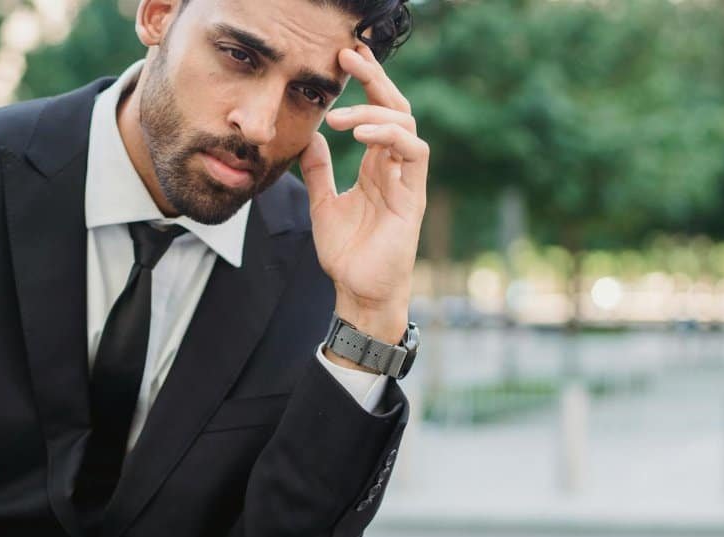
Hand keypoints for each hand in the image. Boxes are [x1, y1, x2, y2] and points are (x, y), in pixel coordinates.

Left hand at [301, 42, 427, 344]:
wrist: (358, 292)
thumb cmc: (347, 254)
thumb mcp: (322, 204)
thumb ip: (318, 171)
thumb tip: (309, 137)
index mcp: (377, 166)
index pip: (378, 113)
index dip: (366, 83)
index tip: (344, 59)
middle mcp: (395, 168)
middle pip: (396, 108)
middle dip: (374, 79)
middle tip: (348, 57)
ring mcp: (407, 181)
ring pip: (406, 124)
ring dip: (373, 111)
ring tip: (339, 116)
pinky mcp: (413, 197)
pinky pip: (413, 153)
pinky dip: (390, 136)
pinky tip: (363, 135)